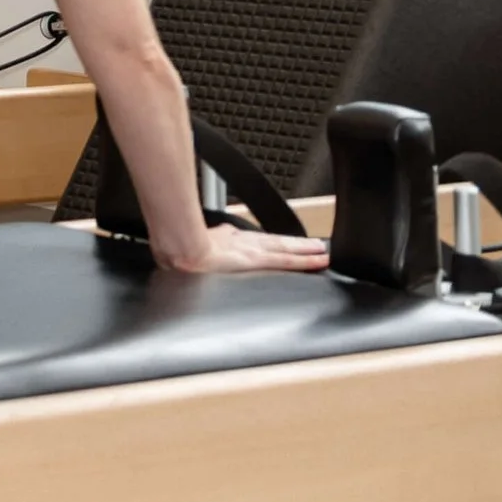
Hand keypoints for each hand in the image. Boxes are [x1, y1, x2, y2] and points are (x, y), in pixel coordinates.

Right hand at [153, 221, 328, 276]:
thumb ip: (196, 248)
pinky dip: (304, 260)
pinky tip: (319, 261)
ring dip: (305, 250)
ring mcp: (253, 251)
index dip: (271, 242)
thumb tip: (186, 256)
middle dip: (295, 244)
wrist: (179, 252)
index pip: (255, 241)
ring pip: (286, 249)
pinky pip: (287, 261)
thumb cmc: (178, 251)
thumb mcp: (190, 246)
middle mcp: (243, 242)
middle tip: (316, 245)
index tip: (282, 243)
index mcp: (226, 240)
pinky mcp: (258, 261)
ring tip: (322, 251)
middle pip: (275, 242)